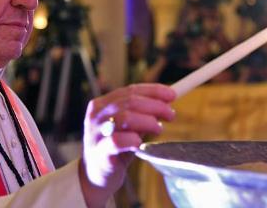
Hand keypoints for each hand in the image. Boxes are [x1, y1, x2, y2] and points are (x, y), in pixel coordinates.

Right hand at [78, 84, 175, 206]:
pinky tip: (140, 143)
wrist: (95, 176)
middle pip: (130, 102)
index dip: (153, 91)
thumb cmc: (114, 149)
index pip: (130, 90)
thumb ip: (140, 115)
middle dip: (156, 106)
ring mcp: (96, 133)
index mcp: (101, 104)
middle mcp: (96, 116)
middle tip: (170, 115)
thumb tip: (165, 103)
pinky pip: (117, 141)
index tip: (171, 95)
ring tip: (158, 129)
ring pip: (125, 117)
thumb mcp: (125, 127)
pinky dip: (133, 139)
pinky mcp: (100, 152)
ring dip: (148, 121)